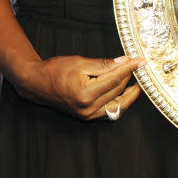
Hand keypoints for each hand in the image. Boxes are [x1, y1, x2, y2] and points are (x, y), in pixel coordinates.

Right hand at [17, 54, 142, 120]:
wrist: (37, 83)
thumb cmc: (55, 70)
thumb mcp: (80, 62)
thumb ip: (103, 64)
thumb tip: (123, 62)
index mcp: (86, 93)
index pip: (115, 80)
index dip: (129, 69)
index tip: (139, 61)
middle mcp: (88, 108)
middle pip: (117, 91)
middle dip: (128, 78)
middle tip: (135, 66)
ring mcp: (88, 115)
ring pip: (117, 106)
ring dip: (128, 95)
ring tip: (135, 83)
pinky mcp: (87, 116)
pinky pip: (109, 112)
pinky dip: (118, 103)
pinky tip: (123, 94)